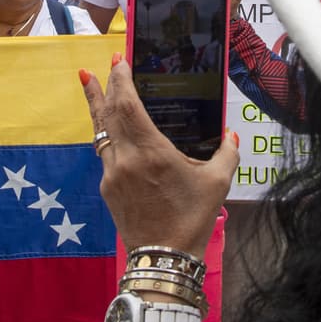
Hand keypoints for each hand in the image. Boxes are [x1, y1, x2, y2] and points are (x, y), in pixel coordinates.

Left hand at [80, 58, 237, 257]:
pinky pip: (104, 152)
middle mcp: (126, 160)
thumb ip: (227, 153)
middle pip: (108, 112)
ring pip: (101, 130)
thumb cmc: (192, 220)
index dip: (120, 81)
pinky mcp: (106, 188)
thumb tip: (232, 134)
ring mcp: (112, 174)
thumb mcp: (217, 184)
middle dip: (105, 84)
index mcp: (152, 153)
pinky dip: (107, 133)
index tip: (118, 61)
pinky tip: (112, 126)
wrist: (163, 259)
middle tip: (107, 62)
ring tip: (88, 80)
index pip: (128, 106)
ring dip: (98, 104)